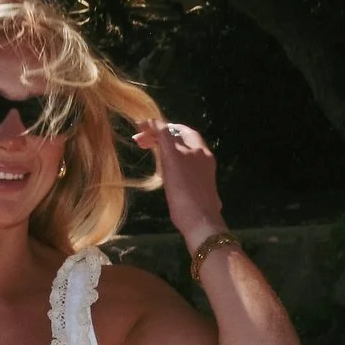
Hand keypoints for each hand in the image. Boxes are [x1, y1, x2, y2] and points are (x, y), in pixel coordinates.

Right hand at [134, 119, 226, 246]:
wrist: (200, 222)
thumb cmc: (185, 190)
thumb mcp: (171, 158)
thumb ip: (163, 137)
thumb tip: (154, 122)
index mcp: (198, 149)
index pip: (177, 129)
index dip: (158, 126)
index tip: (140, 129)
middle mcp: (203, 158)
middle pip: (181, 141)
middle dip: (161, 139)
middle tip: (140, 143)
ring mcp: (204, 174)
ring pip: (183, 155)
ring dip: (166, 152)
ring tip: (151, 156)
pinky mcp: (201, 188)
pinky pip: (185, 170)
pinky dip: (173, 165)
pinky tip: (165, 175)